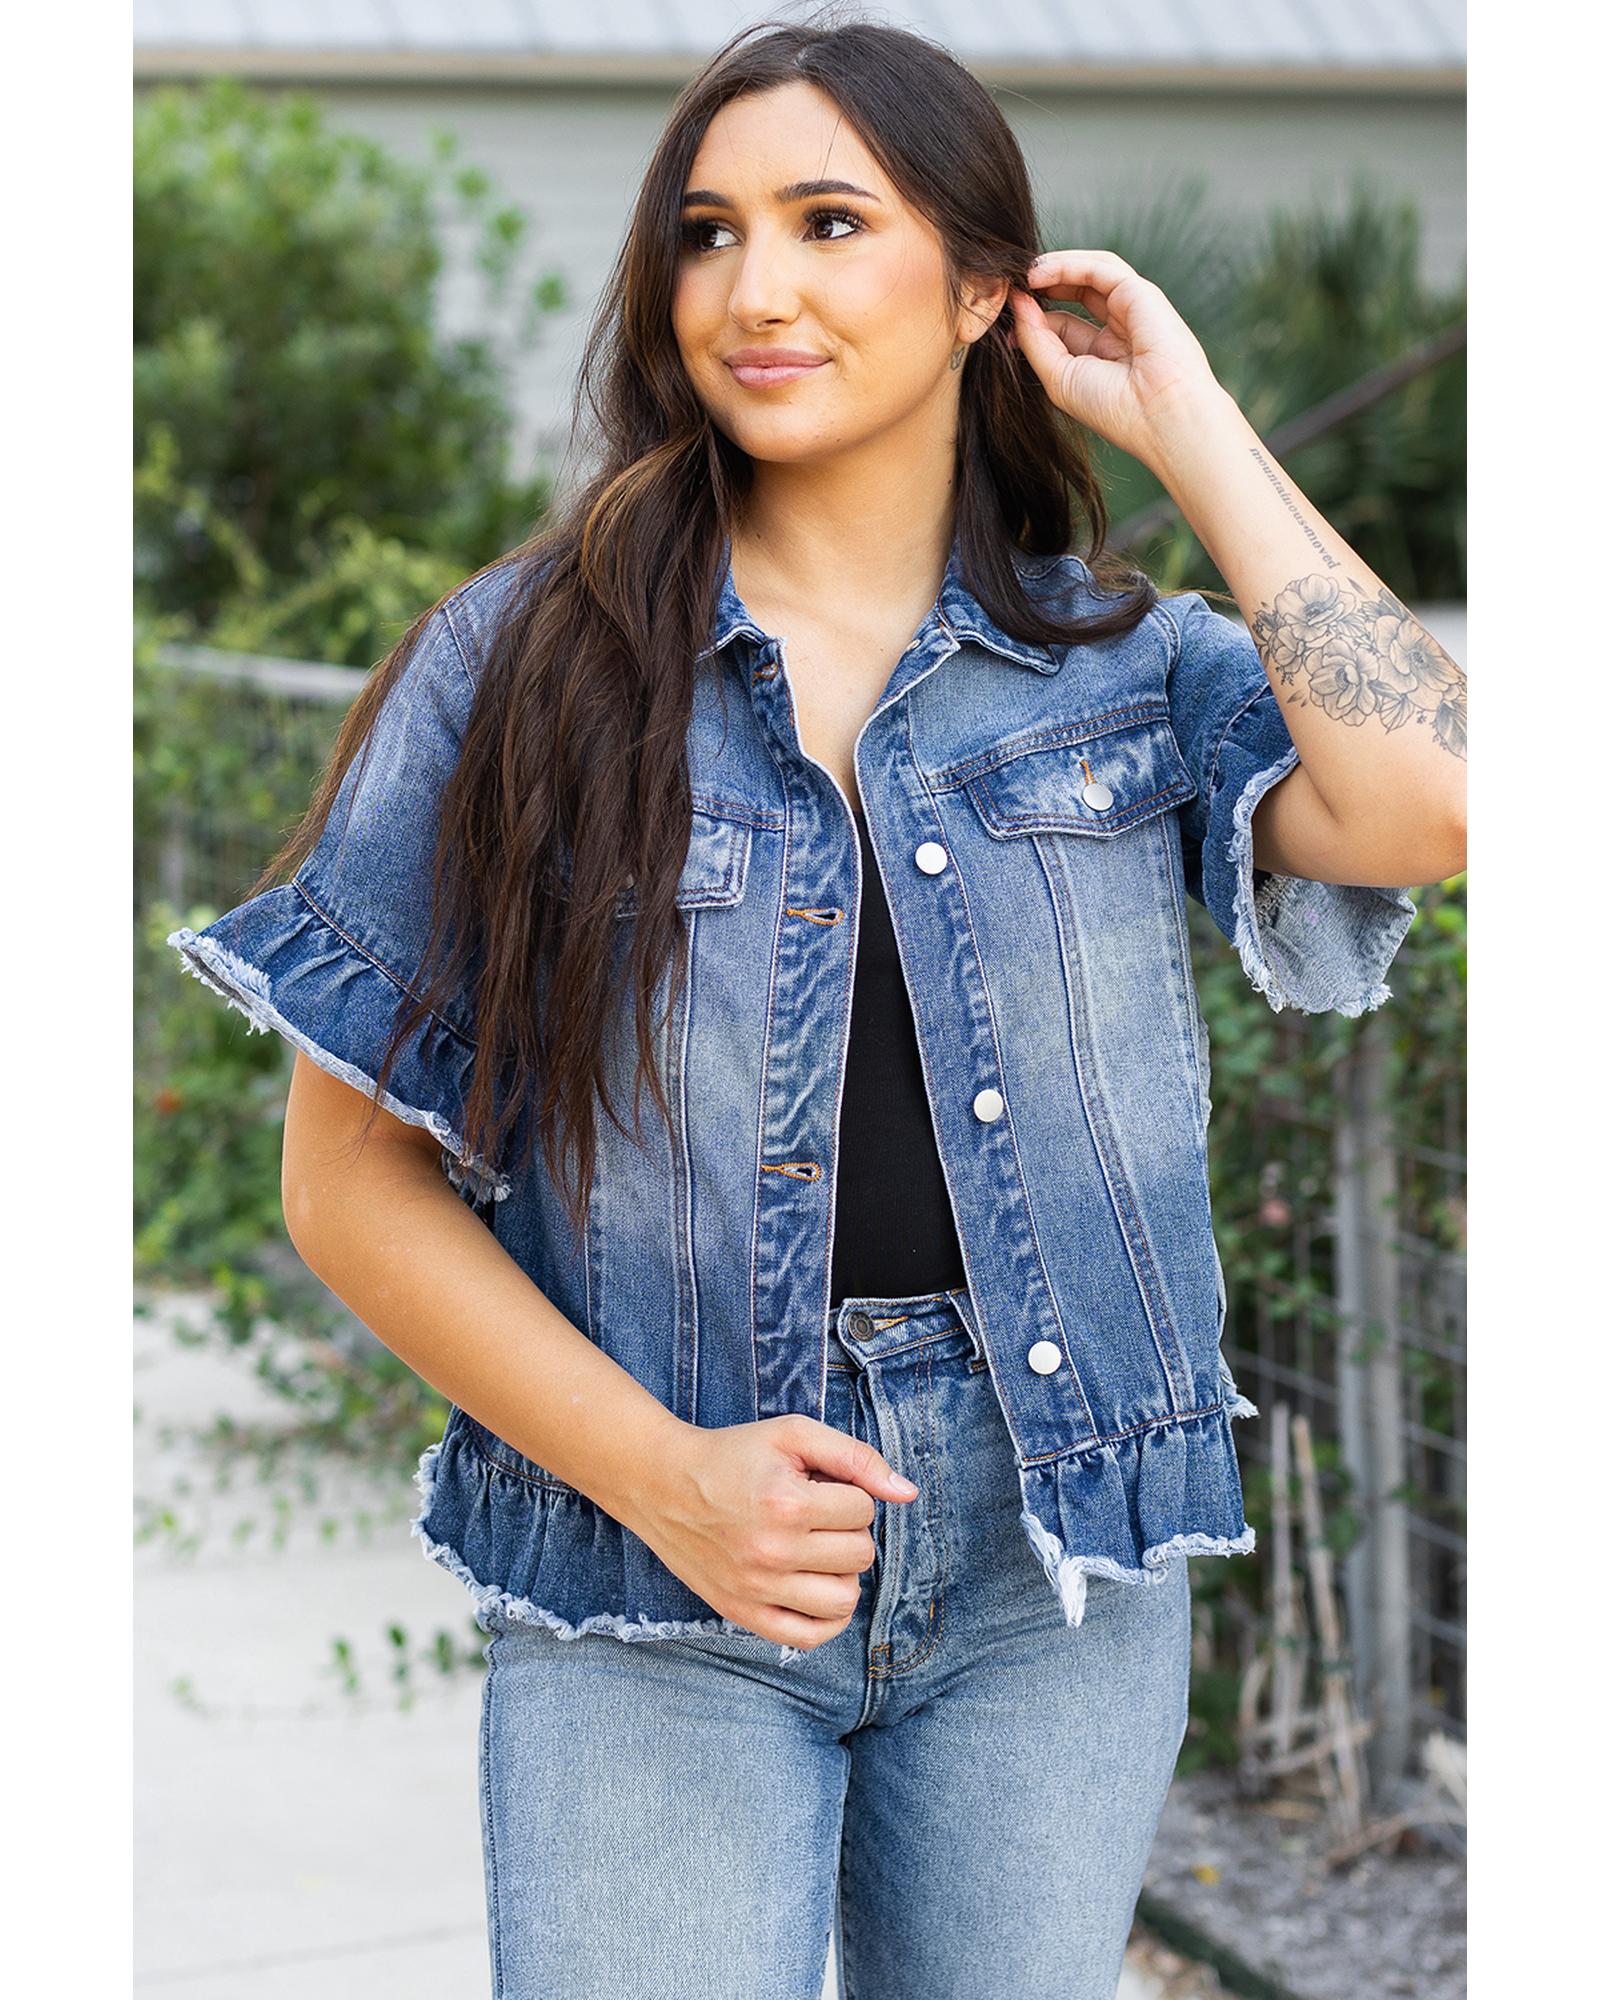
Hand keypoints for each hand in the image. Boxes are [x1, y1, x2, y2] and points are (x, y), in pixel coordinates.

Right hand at [628, 1414, 917, 1651]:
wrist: (662, 1484)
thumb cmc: (732, 1455)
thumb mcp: (792, 1434)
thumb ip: (856, 1456)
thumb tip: (908, 1493)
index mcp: (787, 1503)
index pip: (862, 1509)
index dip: (848, 1492)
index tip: (818, 1486)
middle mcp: (772, 1552)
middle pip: (860, 1554)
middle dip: (847, 1529)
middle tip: (816, 1514)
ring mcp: (756, 1589)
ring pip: (844, 1599)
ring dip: (841, 1572)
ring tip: (816, 1551)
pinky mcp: (743, 1614)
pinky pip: (810, 1637)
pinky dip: (827, 1618)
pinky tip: (816, 1587)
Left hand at [1007, 249, 1225, 469]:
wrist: (1161, 415)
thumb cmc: (1115, 408)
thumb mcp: (1059, 377)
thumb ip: (1036, 340)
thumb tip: (1017, 304)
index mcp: (1102, 355)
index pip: (1061, 323)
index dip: (1032, 316)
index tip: (1004, 318)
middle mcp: (1118, 329)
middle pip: (1074, 293)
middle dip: (1043, 285)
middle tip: (1010, 284)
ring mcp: (1132, 309)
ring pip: (1088, 273)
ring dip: (1053, 268)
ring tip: (1022, 274)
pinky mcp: (1140, 293)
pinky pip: (1100, 268)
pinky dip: (1068, 265)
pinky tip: (1039, 273)